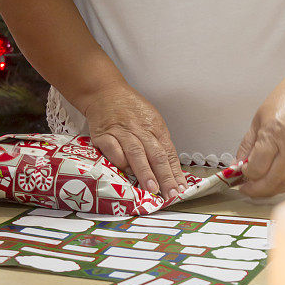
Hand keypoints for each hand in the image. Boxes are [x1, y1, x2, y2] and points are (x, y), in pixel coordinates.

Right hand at [83, 81, 187, 200]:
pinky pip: (113, 150)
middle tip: (170, 193)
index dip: (175, 172)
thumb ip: (158, 144)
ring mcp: (122, 132)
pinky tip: (127, 173)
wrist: (104, 92)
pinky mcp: (104, 135)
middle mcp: (141, 130)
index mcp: (155, 127)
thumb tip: (170, 171)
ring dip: (145, 172)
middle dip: (165, 176)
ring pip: (137, 154)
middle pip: (156, 155)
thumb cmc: (129, 109)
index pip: (169, 153)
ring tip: (152, 188)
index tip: (181, 189)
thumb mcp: (150, 122)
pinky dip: (120, 162)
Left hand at [236, 74, 284, 196]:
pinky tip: (277, 181)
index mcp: (274, 132)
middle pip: (272, 180)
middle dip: (257, 189)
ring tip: (261, 188)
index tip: (242, 173)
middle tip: (248, 189)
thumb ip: (247, 147)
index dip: (247, 175)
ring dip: (271, 190)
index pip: (257, 167)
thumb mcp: (257, 121)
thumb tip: (237, 168)